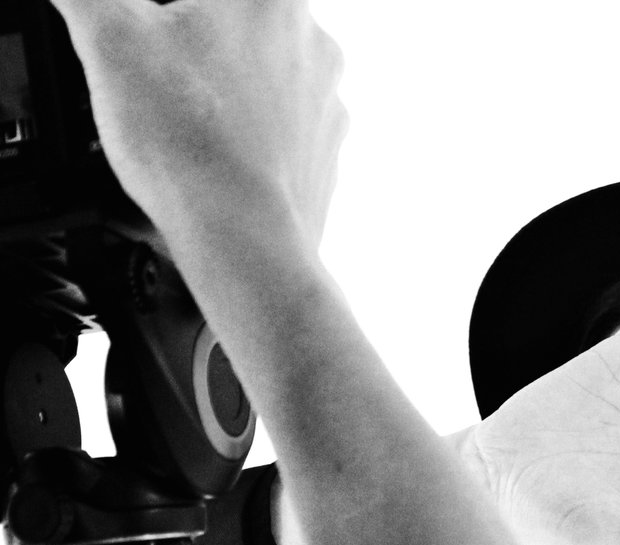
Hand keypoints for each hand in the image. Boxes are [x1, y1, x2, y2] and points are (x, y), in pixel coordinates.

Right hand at [49, 0, 346, 247]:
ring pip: (257, 79)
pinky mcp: (326, 150)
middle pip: (232, 28)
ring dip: (218, 92)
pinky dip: (245, 136)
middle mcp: (314, 42)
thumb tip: (82, 1)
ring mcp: (328, 101)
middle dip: (188, 50)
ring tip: (180, 121)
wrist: (240, 237)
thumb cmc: (188, 141)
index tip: (152, 42)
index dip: (163, 16)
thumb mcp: (109, 36)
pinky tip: (211, 151)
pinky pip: (277, 130)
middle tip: (157, 81)